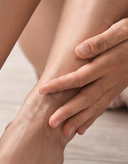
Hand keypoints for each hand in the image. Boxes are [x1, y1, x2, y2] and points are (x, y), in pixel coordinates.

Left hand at [39, 18, 127, 135]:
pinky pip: (103, 106)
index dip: (61, 84)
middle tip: (51, 123)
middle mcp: (112, 78)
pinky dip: (91, 118)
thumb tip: (79, 50)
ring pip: (96, 106)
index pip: (81, 77)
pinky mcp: (116, 89)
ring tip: (64, 132)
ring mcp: (115, 85)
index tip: (42, 90)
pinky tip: (80, 129)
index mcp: (109, 64)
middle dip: (69, 111)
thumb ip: (102, 41)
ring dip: (79, 120)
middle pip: (87, 98)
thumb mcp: (122, 30)